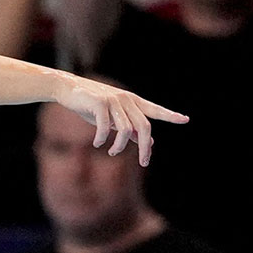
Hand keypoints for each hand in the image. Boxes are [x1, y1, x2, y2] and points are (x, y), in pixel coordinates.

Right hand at [55, 76, 186, 165]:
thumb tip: (148, 142)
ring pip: (126, 130)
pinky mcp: (100, 102)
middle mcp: (125, 99)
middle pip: (144, 127)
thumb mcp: (113, 119)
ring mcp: (113, 100)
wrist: (67, 89)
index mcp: (131, 101)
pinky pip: (106, 127)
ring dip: (119, 146)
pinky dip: (102, 139)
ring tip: (111, 151)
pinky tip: (98, 144)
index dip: (169, 115)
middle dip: (146, 148)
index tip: (185, 119)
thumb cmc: (90, 105)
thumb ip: (130, 128)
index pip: (154, 109)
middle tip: (144, 162)